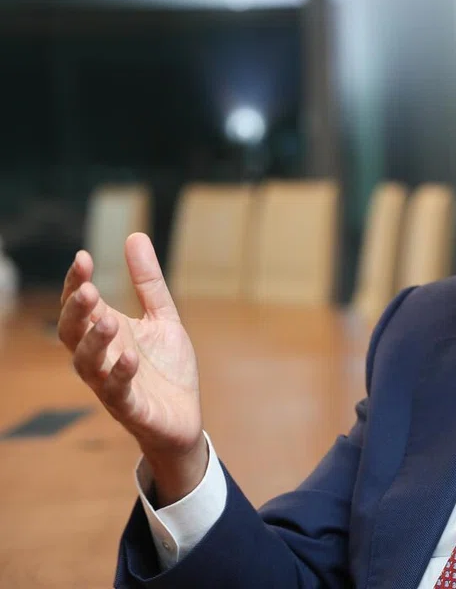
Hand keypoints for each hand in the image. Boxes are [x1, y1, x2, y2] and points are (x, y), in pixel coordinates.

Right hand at [58, 233, 205, 505]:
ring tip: (108, 319)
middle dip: (76, 311)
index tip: (83, 257)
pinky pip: (117, 393)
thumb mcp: (163, 318)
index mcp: (106, 333)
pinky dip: (120, 375)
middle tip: (88, 289)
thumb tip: (135, 235)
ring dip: (94, 342)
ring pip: (87, 364)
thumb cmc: (167, 369)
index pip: (80, 306)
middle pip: (72, 333)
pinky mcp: (131, 408)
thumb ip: (148, 282)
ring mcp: (111, 384)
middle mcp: (101, 357)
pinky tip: (130, 357)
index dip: (76, 283)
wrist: (184, 419)